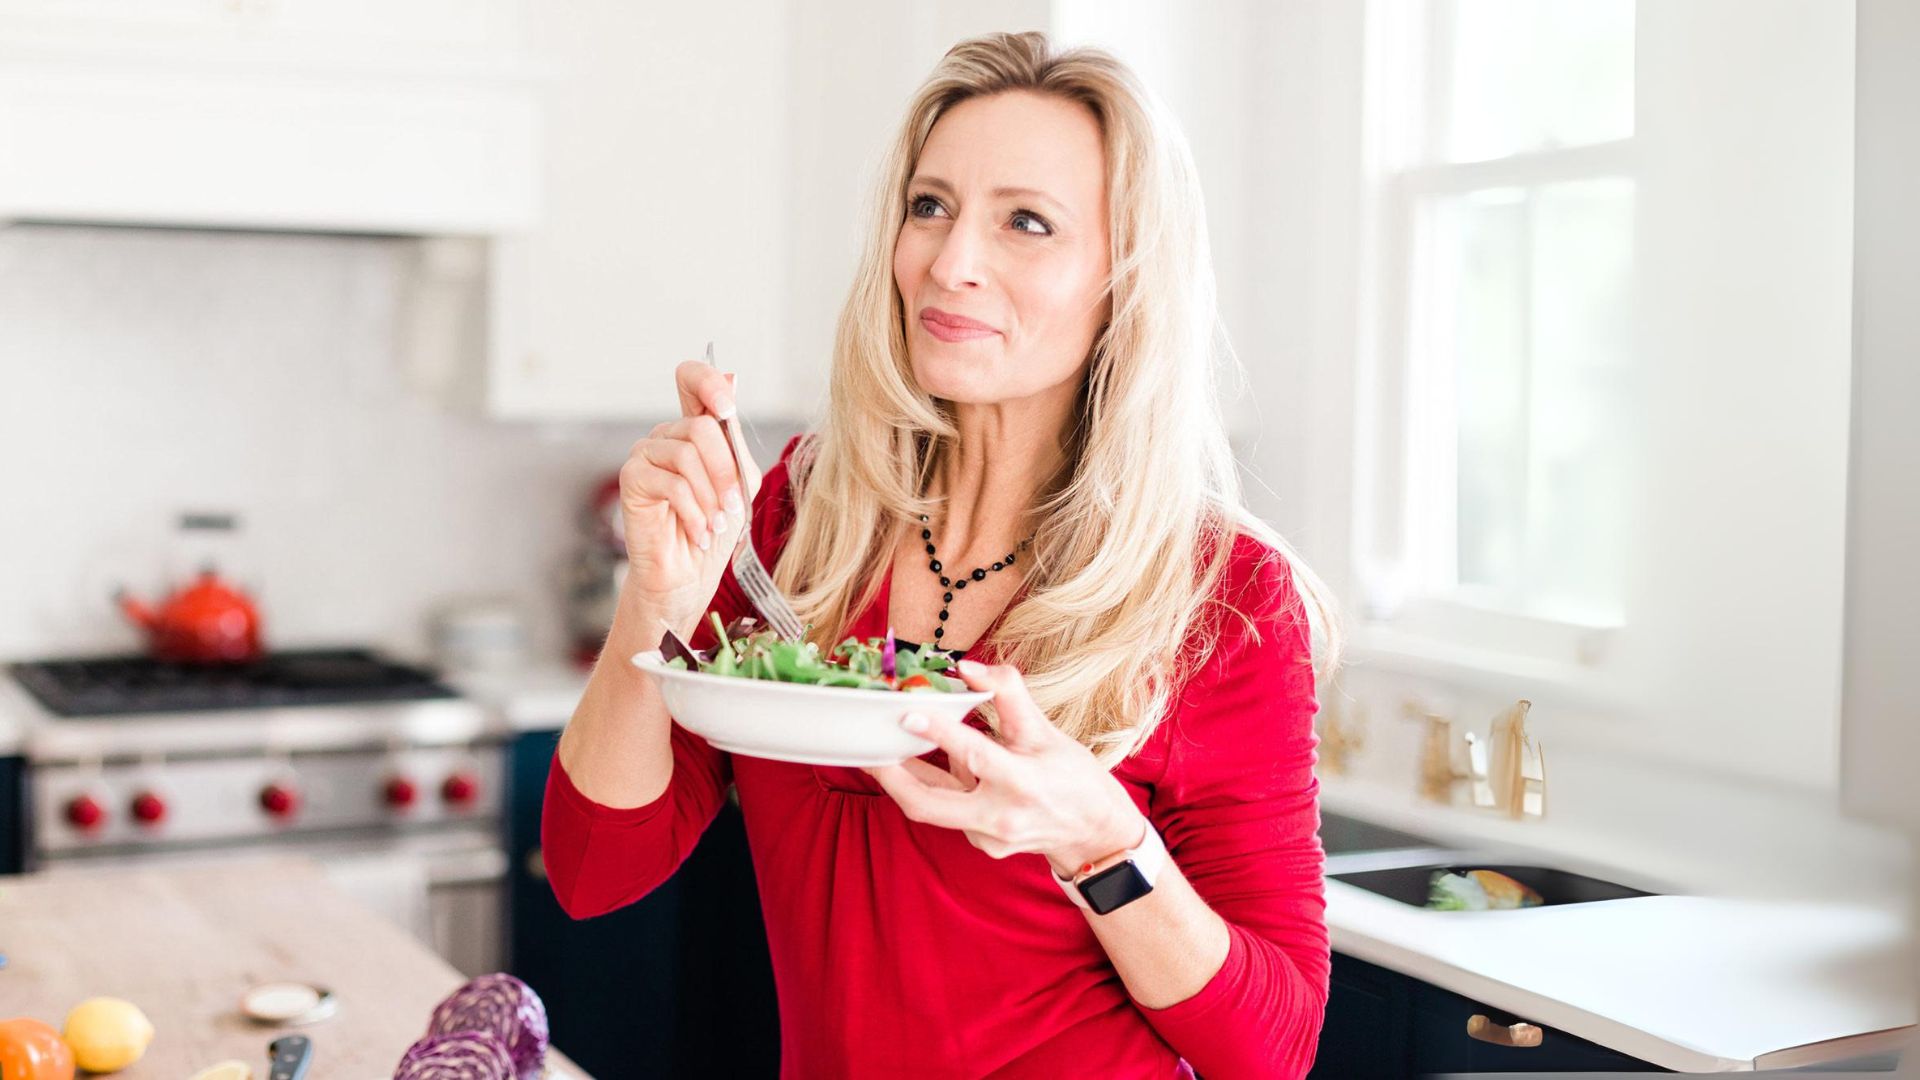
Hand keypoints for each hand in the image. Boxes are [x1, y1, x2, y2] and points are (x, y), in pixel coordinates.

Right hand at [618, 360, 763, 626]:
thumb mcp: (739, 480)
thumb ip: (734, 439)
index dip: (708, 382)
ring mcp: (645, 454)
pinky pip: (671, 483)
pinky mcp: (632, 478)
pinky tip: (699, 533)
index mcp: (694, 430)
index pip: (692, 380)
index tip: (727, 408)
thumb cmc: (713, 529)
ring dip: (711, 497)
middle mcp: (666, 436)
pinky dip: (694, 512)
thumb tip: (732, 379)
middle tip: (732, 507)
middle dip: (725, 472)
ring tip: (715, 525)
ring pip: (687, 455)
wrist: (688, 576)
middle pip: (701, 428)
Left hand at [863, 659, 1147, 878]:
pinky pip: (949, 813)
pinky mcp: (982, 846)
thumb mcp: (1046, 731)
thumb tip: (968, 667)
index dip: (938, 732)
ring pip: (933, 808)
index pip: (974, 755)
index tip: (907, 711)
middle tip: (865, 749)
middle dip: (891, 778)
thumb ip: (1009, 695)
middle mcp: (1000, 817)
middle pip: (928, 804)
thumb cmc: (1073, 776)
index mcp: (1022, 783)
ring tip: (882, 751)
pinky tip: (932, 769)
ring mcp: (988, 838)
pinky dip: (938, 789)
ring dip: (906, 780)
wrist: (1094, 833)